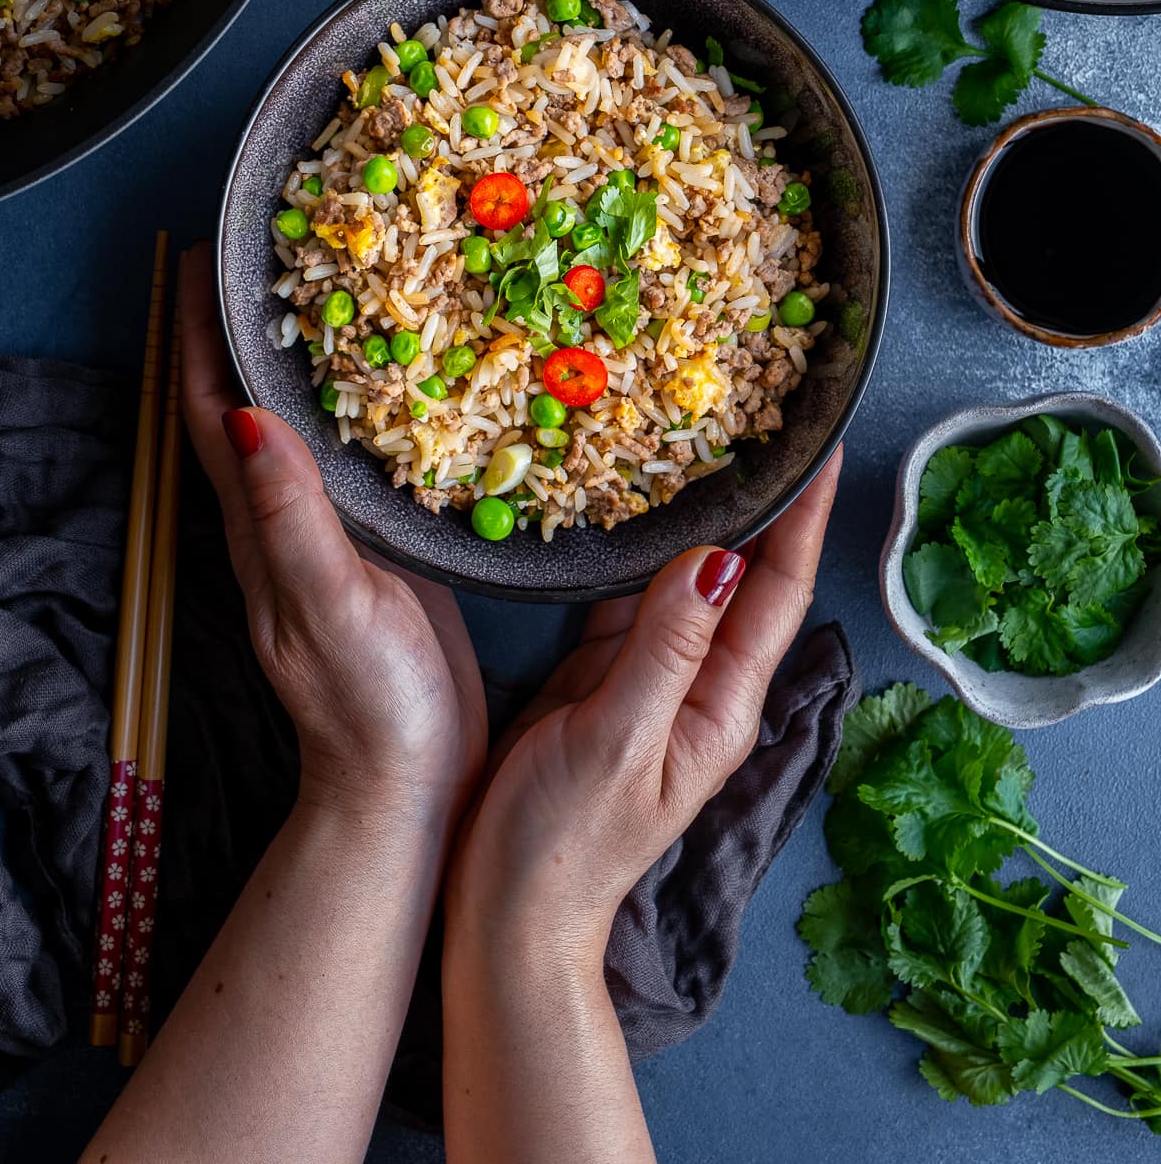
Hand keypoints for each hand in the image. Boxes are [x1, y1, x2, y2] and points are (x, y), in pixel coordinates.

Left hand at [180, 244, 486, 831]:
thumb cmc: (368, 700)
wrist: (412, 777)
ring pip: (302, 422)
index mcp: (258, 525)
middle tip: (270, 249)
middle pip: (247, 403)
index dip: (196, 334)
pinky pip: (359, 453)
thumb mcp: (328, 601)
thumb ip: (291, 516)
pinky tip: (398, 378)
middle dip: (243, 325)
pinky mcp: (381, 543)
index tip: (200, 256)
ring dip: (302, 356)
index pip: (210, 410)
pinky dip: (363, 403)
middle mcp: (283, 519)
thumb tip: (246, 420)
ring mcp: (330, 532)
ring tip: (330, 288)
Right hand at [446, 453, 841, 961]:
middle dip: (761, 499)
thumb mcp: (618, 741)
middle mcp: (698, 682)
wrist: (506, 912)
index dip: (805, 519)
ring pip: (684, 577)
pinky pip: (627, 594)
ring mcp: (650, 675)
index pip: (779, 593)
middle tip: (765, 416)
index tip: (823, 447)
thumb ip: (666, 649)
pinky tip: (628, 502)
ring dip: (697, 513)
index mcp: (721, 705)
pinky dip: (634, 546)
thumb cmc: (563, 843)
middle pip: (742, 576)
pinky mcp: (601, 673)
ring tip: (706, 437)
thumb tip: (717, 559)